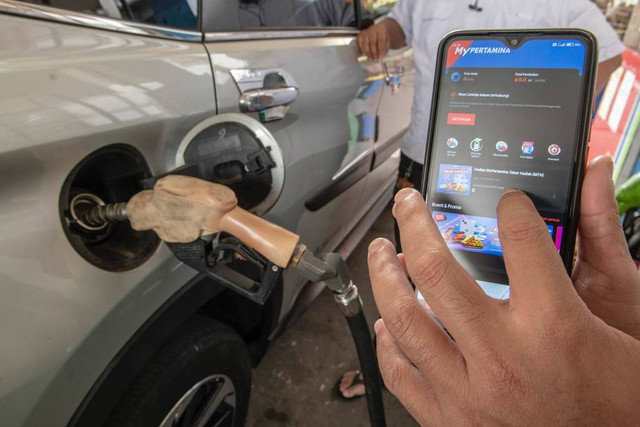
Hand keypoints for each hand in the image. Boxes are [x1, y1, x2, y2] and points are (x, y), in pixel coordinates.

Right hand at [357, 23, 390, 60]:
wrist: (377, 30)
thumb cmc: (383, 37)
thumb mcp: (387, 41)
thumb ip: (385, 48)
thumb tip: (381, 55)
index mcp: (381, 29)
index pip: (381, 40)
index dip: (380, 49)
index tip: (380, 57)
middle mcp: (372, 29)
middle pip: (372, 42)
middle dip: (374, 52)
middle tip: (375, 59)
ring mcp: (365, 31)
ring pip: (365, 43)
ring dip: (368, 52)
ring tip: (371, 58)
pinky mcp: (360, 35)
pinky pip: (360, 43)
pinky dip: (362, 50)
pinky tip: (365, 55)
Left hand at [369, 157, 639, 424]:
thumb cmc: (623, 397)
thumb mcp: (624, 313)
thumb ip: (602, 240)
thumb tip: (593, 174)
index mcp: (554, 327)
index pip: (520, 238)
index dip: (512, 208)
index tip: (507, 202)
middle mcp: (504, 358)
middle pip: (436, 270)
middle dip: (414, 224)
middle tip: (406, 204)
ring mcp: (470, 393)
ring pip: (405, 319)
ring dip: (384, 276)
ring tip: (381, 252)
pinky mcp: (452, 421)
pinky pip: (401, 375)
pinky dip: (388, 344)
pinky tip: (388, 323)